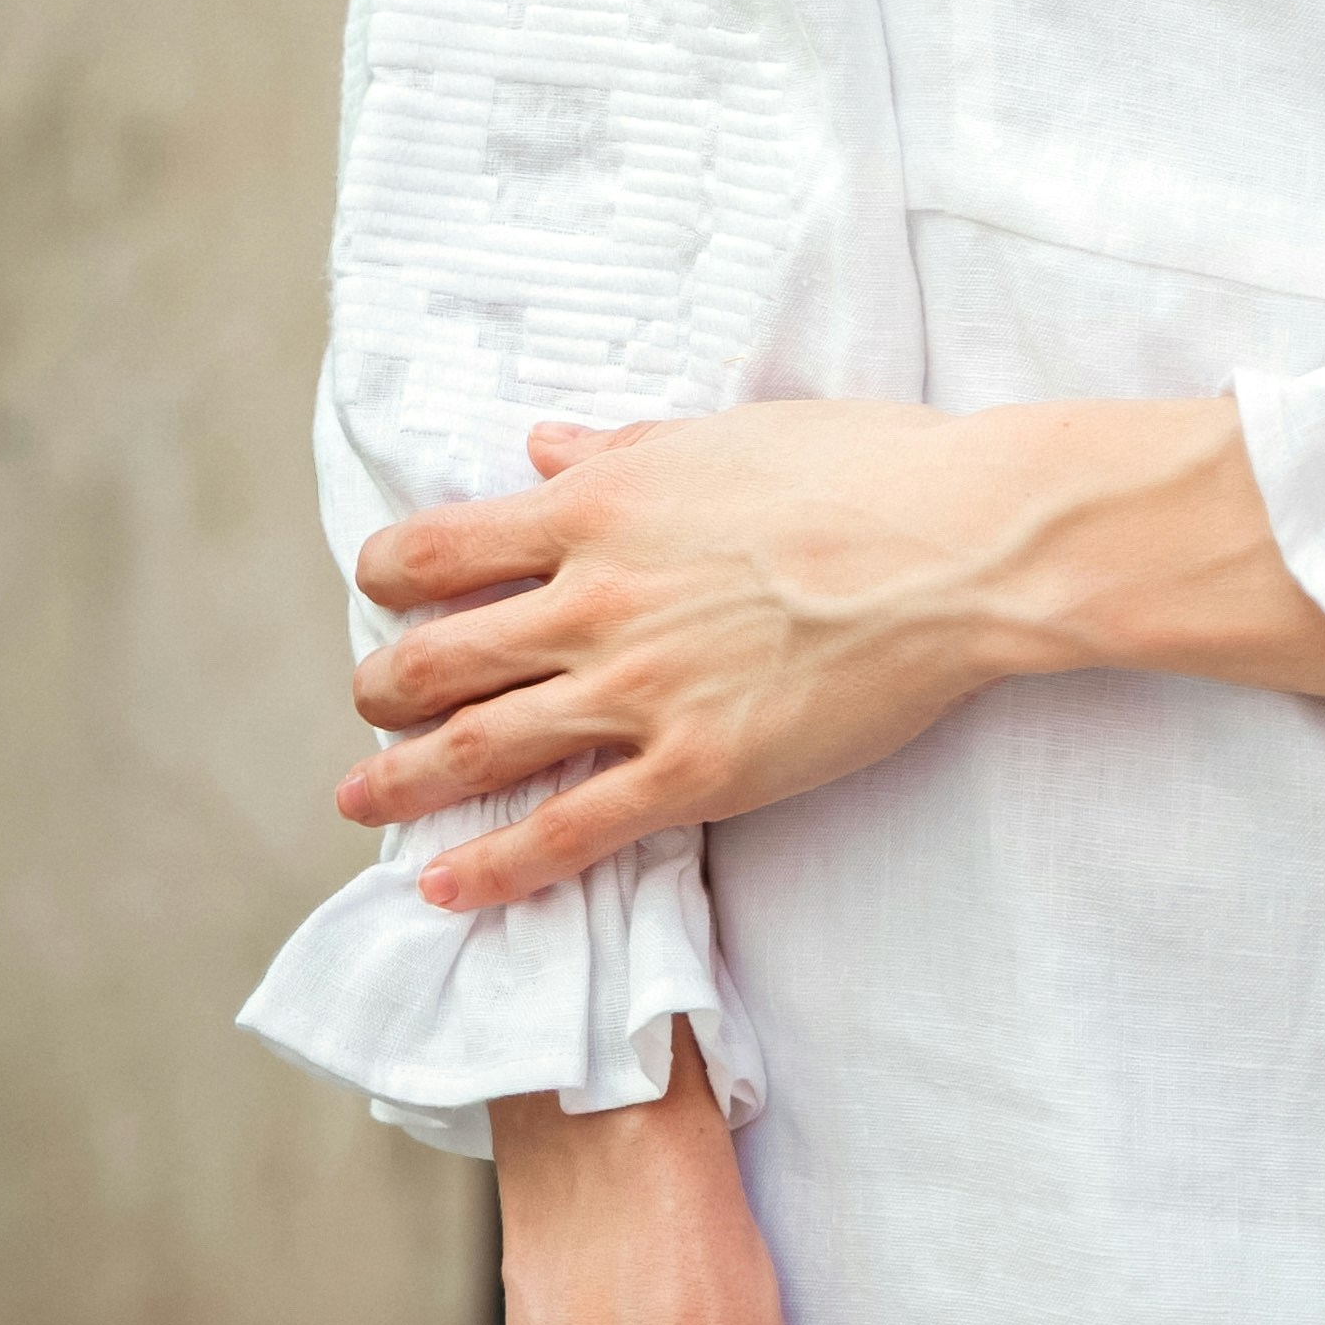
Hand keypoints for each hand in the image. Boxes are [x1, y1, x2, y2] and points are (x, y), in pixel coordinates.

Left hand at [346, 392, 1324, 906]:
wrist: (966, 544)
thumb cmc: (864, 468)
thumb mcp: (724, 435)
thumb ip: (617, 449)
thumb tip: (540, 445)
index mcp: (598, 506)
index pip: (435, 547)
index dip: (389, 578)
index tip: (389, 597)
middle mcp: (596, 599)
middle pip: (431, 656)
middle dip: (380, 689)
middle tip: (370, 706)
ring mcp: (641, 690)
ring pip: (477, 748)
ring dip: (399, 782)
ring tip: (359, 803)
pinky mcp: (698, 768)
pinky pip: (568, 831)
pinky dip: (493, 867)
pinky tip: (444, 889)